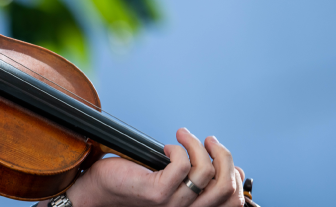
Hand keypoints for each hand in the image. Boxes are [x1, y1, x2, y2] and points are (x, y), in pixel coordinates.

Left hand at [64, 127, 244, 206]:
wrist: (99, 192)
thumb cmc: (135, 183)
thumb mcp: (173, 181)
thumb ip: (196, 175)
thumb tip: (224, 160)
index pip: (233, 201)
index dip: (237, 176)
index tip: (221, 154)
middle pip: (227, 186)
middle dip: (224, 155)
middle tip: (209, 140)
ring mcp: (172, 205)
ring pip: (206, 171)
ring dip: (197, 145)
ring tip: (183, 135)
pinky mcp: (156, 193)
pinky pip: (182, 165)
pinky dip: (178, 148)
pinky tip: (166, 147)